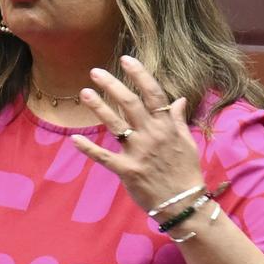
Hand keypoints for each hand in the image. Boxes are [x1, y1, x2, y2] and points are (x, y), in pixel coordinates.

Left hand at [71, 55, 204, 215]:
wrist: (183, 203)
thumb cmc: (186, 172)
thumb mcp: (188, 143)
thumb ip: (179, 120)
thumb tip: (179, 99)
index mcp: (167, 126)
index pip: (153, 94)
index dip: (139, 74)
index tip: (126, 59)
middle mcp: (151, 135)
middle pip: (129, 103)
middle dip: (112, 85)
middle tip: (95, 72)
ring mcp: (138, 152)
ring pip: (115, 124)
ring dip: (98, 107)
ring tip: (84, 93)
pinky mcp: (127, 170)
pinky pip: (104, 157)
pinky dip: (88, 149)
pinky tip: (75, 139)